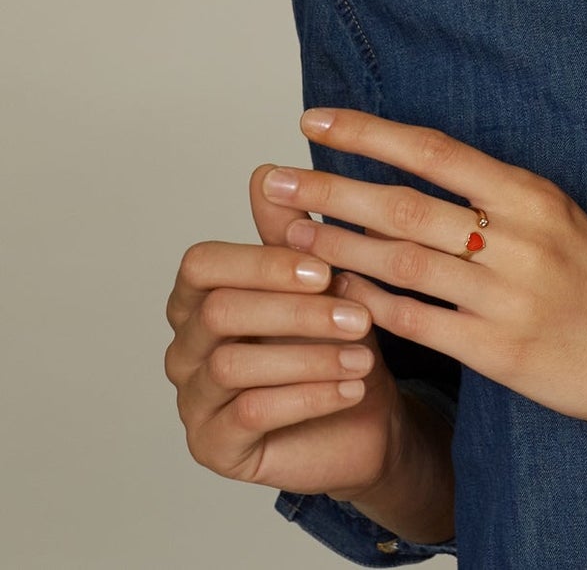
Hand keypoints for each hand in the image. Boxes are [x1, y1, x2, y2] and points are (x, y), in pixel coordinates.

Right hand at [164, 163, 401, 498]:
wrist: (369, 414)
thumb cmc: (342, 334)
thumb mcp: (327, 275)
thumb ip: (292, 229)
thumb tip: (267, 171)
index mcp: (202, 294)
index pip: (202, 264)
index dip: (261, 263)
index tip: (324, 268)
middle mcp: (185, 344)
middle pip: (217, 313)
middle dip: (295, 311)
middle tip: (357, 314)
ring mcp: (193, 399)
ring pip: (233, 366)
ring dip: (309, 356)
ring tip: (364, 356)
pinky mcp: (212, 447)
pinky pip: (250, 415)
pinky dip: (309, 396)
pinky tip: (351, 388)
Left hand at [260, 109, 586, 437]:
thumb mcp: (559, 218)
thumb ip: (495, 195)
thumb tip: (416, 165)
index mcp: (531, 194)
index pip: (433, 150)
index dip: (367, 133)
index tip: (314, 119)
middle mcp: (518, 238)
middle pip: (404, 205)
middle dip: (331, 190)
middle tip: (275, 180)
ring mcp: (508, 296)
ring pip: (401, 263)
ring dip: (337, 247)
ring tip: (290, 234)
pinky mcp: (502, 352)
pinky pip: (418, 324)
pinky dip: (371, 308)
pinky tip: (335, 297)